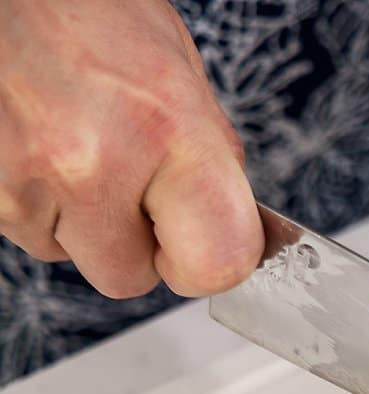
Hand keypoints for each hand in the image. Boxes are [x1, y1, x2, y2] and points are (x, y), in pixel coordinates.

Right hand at [0, 0, 261, 297]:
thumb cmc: (89, 14)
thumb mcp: (179, 72)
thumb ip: (208, 156)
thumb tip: (229, 219)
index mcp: (169, 130)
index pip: (216, 263)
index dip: (211, 264)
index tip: (201, 244)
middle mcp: (94, 163)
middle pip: (129, 278)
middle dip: (134, 243)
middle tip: (130, 183)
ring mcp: (25, 180)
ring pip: (70, 255)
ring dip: (79, 219)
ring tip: (74, 144)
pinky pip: (25, 229)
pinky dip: (36, 199)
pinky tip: (40, 142)